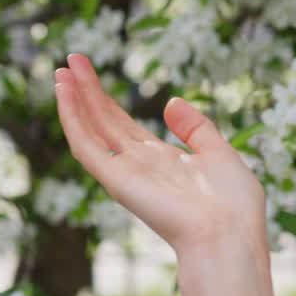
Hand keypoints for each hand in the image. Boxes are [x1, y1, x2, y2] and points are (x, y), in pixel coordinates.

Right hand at [53, 53, 267, 255]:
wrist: (230, 235)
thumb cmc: (233, 204)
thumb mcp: (220, 154)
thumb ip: (197, 129)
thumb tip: (170, 102)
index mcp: (162, 162)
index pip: (124, 125)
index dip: (107, 100)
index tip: (93, 73)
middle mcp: (139, 167)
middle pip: (105, 122)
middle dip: (88, 92)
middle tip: (71, 59)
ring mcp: (126, 173)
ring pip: (91, 130)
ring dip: (75, 100)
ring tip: (62, 70)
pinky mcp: (117, 181)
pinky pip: (87, 146)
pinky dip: (73, 119)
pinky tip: (65, 92)